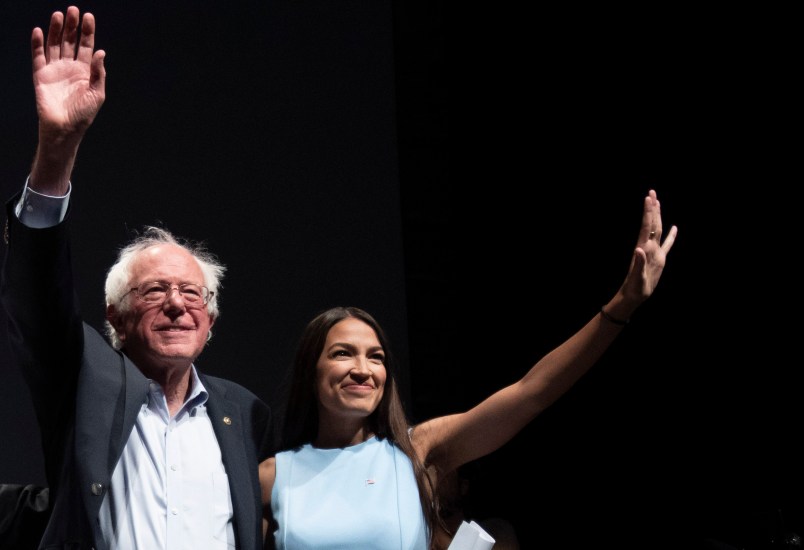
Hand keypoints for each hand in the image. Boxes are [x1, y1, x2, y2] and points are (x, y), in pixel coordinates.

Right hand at [32, 6, 105, 138]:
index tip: (88, 16)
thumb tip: (101, 52)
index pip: (87, 46)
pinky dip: (38, 43)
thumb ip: (98, 73)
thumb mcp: (97, 94)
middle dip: (72, 26)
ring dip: (55, 30)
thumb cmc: (83, 115)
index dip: (87, 31)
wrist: (64, 129)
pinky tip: (40, 31)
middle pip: (70, 41)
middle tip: (73, 10)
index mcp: (86, 71)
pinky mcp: (40, 75)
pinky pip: (38, 56)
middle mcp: (70, 67)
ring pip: (54, 45)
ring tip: (59, 15)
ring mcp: (55, 70)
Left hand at [618, 189, 677, 308]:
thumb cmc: (634, 288)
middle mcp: (648, 247)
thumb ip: (638, 263)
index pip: (647, 227)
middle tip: (651, 192)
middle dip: (651, 208)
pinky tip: (674, 228)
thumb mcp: (637, 277)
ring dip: (658, 216)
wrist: (633, 296)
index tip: (648, 198)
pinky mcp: (659, 259)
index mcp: (644, 249)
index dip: (648, 212)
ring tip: (658, 202)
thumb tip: (638, 249)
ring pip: (658, 230)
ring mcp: (654, 252)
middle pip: (652, 224)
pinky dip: (671, 236)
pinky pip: (667, 245)